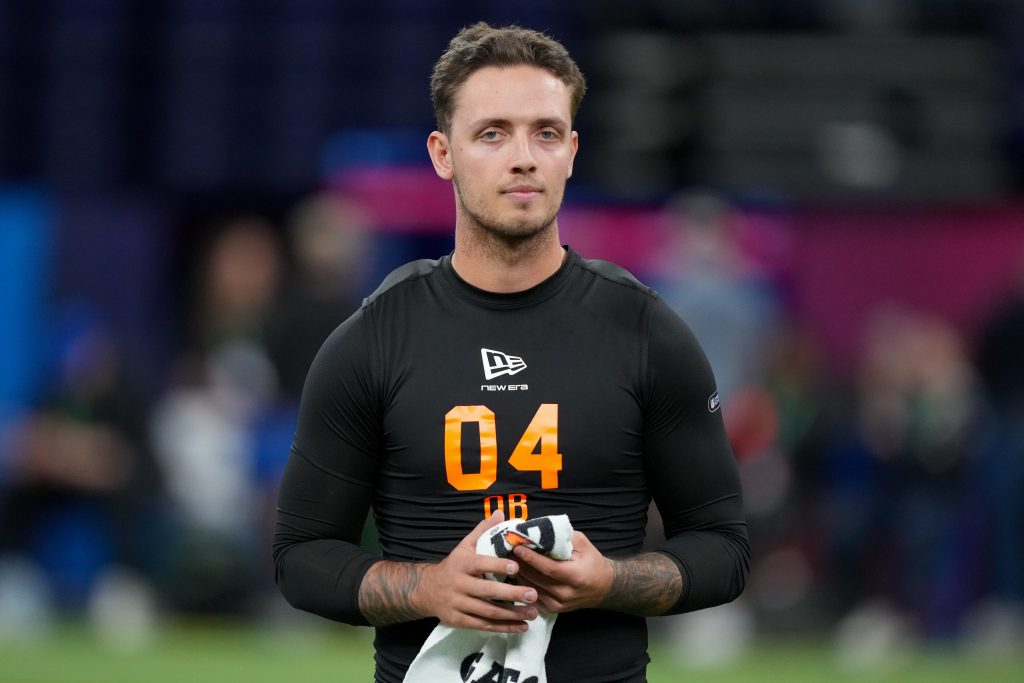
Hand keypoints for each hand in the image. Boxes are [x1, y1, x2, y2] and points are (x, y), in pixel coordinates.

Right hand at [412, 510, 539, 631]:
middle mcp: (459, 585)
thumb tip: (500, 512)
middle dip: (511, 594)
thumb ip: (483, 531)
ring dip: (512, 614)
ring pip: (488, 611)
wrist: (427, 590)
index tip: (516, 566)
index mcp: (462, 564)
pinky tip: (521, 626)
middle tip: (533, 594)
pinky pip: (484, 625)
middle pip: (487, 591)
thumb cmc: (453, 566)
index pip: (480, 564)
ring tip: (533, 613)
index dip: (497, 565)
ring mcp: (459, 604)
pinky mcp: (460, 621)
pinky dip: (503, 627)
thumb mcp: (464, 546)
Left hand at [511, 530, 613, 613]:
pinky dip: (523, 585)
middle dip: (520, 564)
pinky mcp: (553, 610)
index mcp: (576, 576)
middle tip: (506, 551)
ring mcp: (559, 604)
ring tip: (507, 561)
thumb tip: (539, 530)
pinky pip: (533, 597)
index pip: (548, 567)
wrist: (603, 587)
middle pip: (537, 579)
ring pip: (532, 589)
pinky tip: (516, 574)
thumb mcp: (582, 544)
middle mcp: (567, 593)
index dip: (531, 558)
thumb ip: (562, 537)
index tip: (517, 547)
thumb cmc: (592, 562)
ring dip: (518, 574)